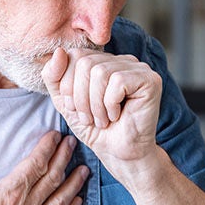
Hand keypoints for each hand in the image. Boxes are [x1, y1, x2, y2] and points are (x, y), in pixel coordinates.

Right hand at [0, 130, 87, 204]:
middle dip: (64, 158)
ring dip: (74, 183)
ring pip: (61, 200)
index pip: (36, 163)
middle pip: (52, 177)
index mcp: (12, 192)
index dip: (48, 147)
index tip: (56, 136)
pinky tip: (78, 203)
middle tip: (73, 144)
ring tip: (85, 170)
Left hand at [41, 47, 161, 176]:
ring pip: (100, 72)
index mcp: (102, 60)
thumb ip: (53, 76)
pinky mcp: (150, 80)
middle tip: (89, 118)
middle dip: (80, 97)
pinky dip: (111, 104)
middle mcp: (121, 59)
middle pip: (85, 63)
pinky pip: (118, 82)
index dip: (67, 84)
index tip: (74, 109)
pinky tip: (117, 116)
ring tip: (102, 120)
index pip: (74, 54)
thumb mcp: (64, 101)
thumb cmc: (95, 128)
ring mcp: (138, 67)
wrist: (118, 154)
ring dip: (95, 104)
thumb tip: (59, 51)